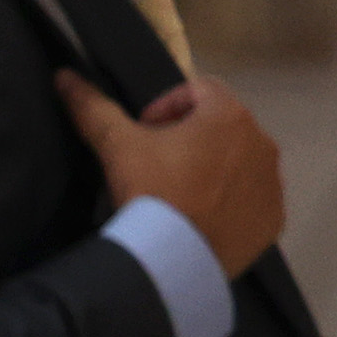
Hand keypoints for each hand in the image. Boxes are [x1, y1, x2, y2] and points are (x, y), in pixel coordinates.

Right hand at [58, 69, 286, 275]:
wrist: (173, 260)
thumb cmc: (150, 191)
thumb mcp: (117, 146)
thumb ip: (93, 107)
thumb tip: (63, 76)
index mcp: (230, 116)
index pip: (201, 89)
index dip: (168, 104)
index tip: (146, 131)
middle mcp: (263, 143)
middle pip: (223, 125)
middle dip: (191, 136)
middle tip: (158, 162)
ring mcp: (273, 182)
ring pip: (241, 161)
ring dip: (213, 166)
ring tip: (179, 191)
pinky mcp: (273, 217)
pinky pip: (254, 198)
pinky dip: (232, 200)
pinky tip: (202, 216)